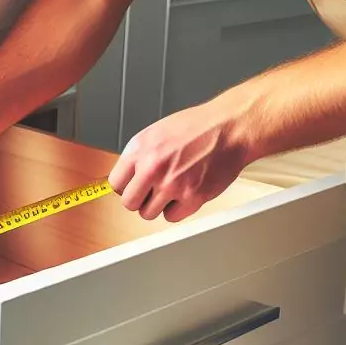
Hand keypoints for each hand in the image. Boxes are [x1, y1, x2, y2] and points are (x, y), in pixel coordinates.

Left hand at [108, 99, 252, 220]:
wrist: (230, 128)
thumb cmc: (198, 128)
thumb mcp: (157, 133)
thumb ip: (140, 156)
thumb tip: (126, 178)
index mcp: (140, 148)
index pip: (115, 183)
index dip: (125, 187)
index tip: (133, 186)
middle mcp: (153, 167)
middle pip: (129, 203)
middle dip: (140, 199)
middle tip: (152, 191)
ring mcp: (172, 184)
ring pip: (148, 214)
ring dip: (158, 206)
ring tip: (172, 189)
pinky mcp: (192, 197)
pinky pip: (172, 217)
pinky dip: (177, 209)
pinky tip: (185, 193)